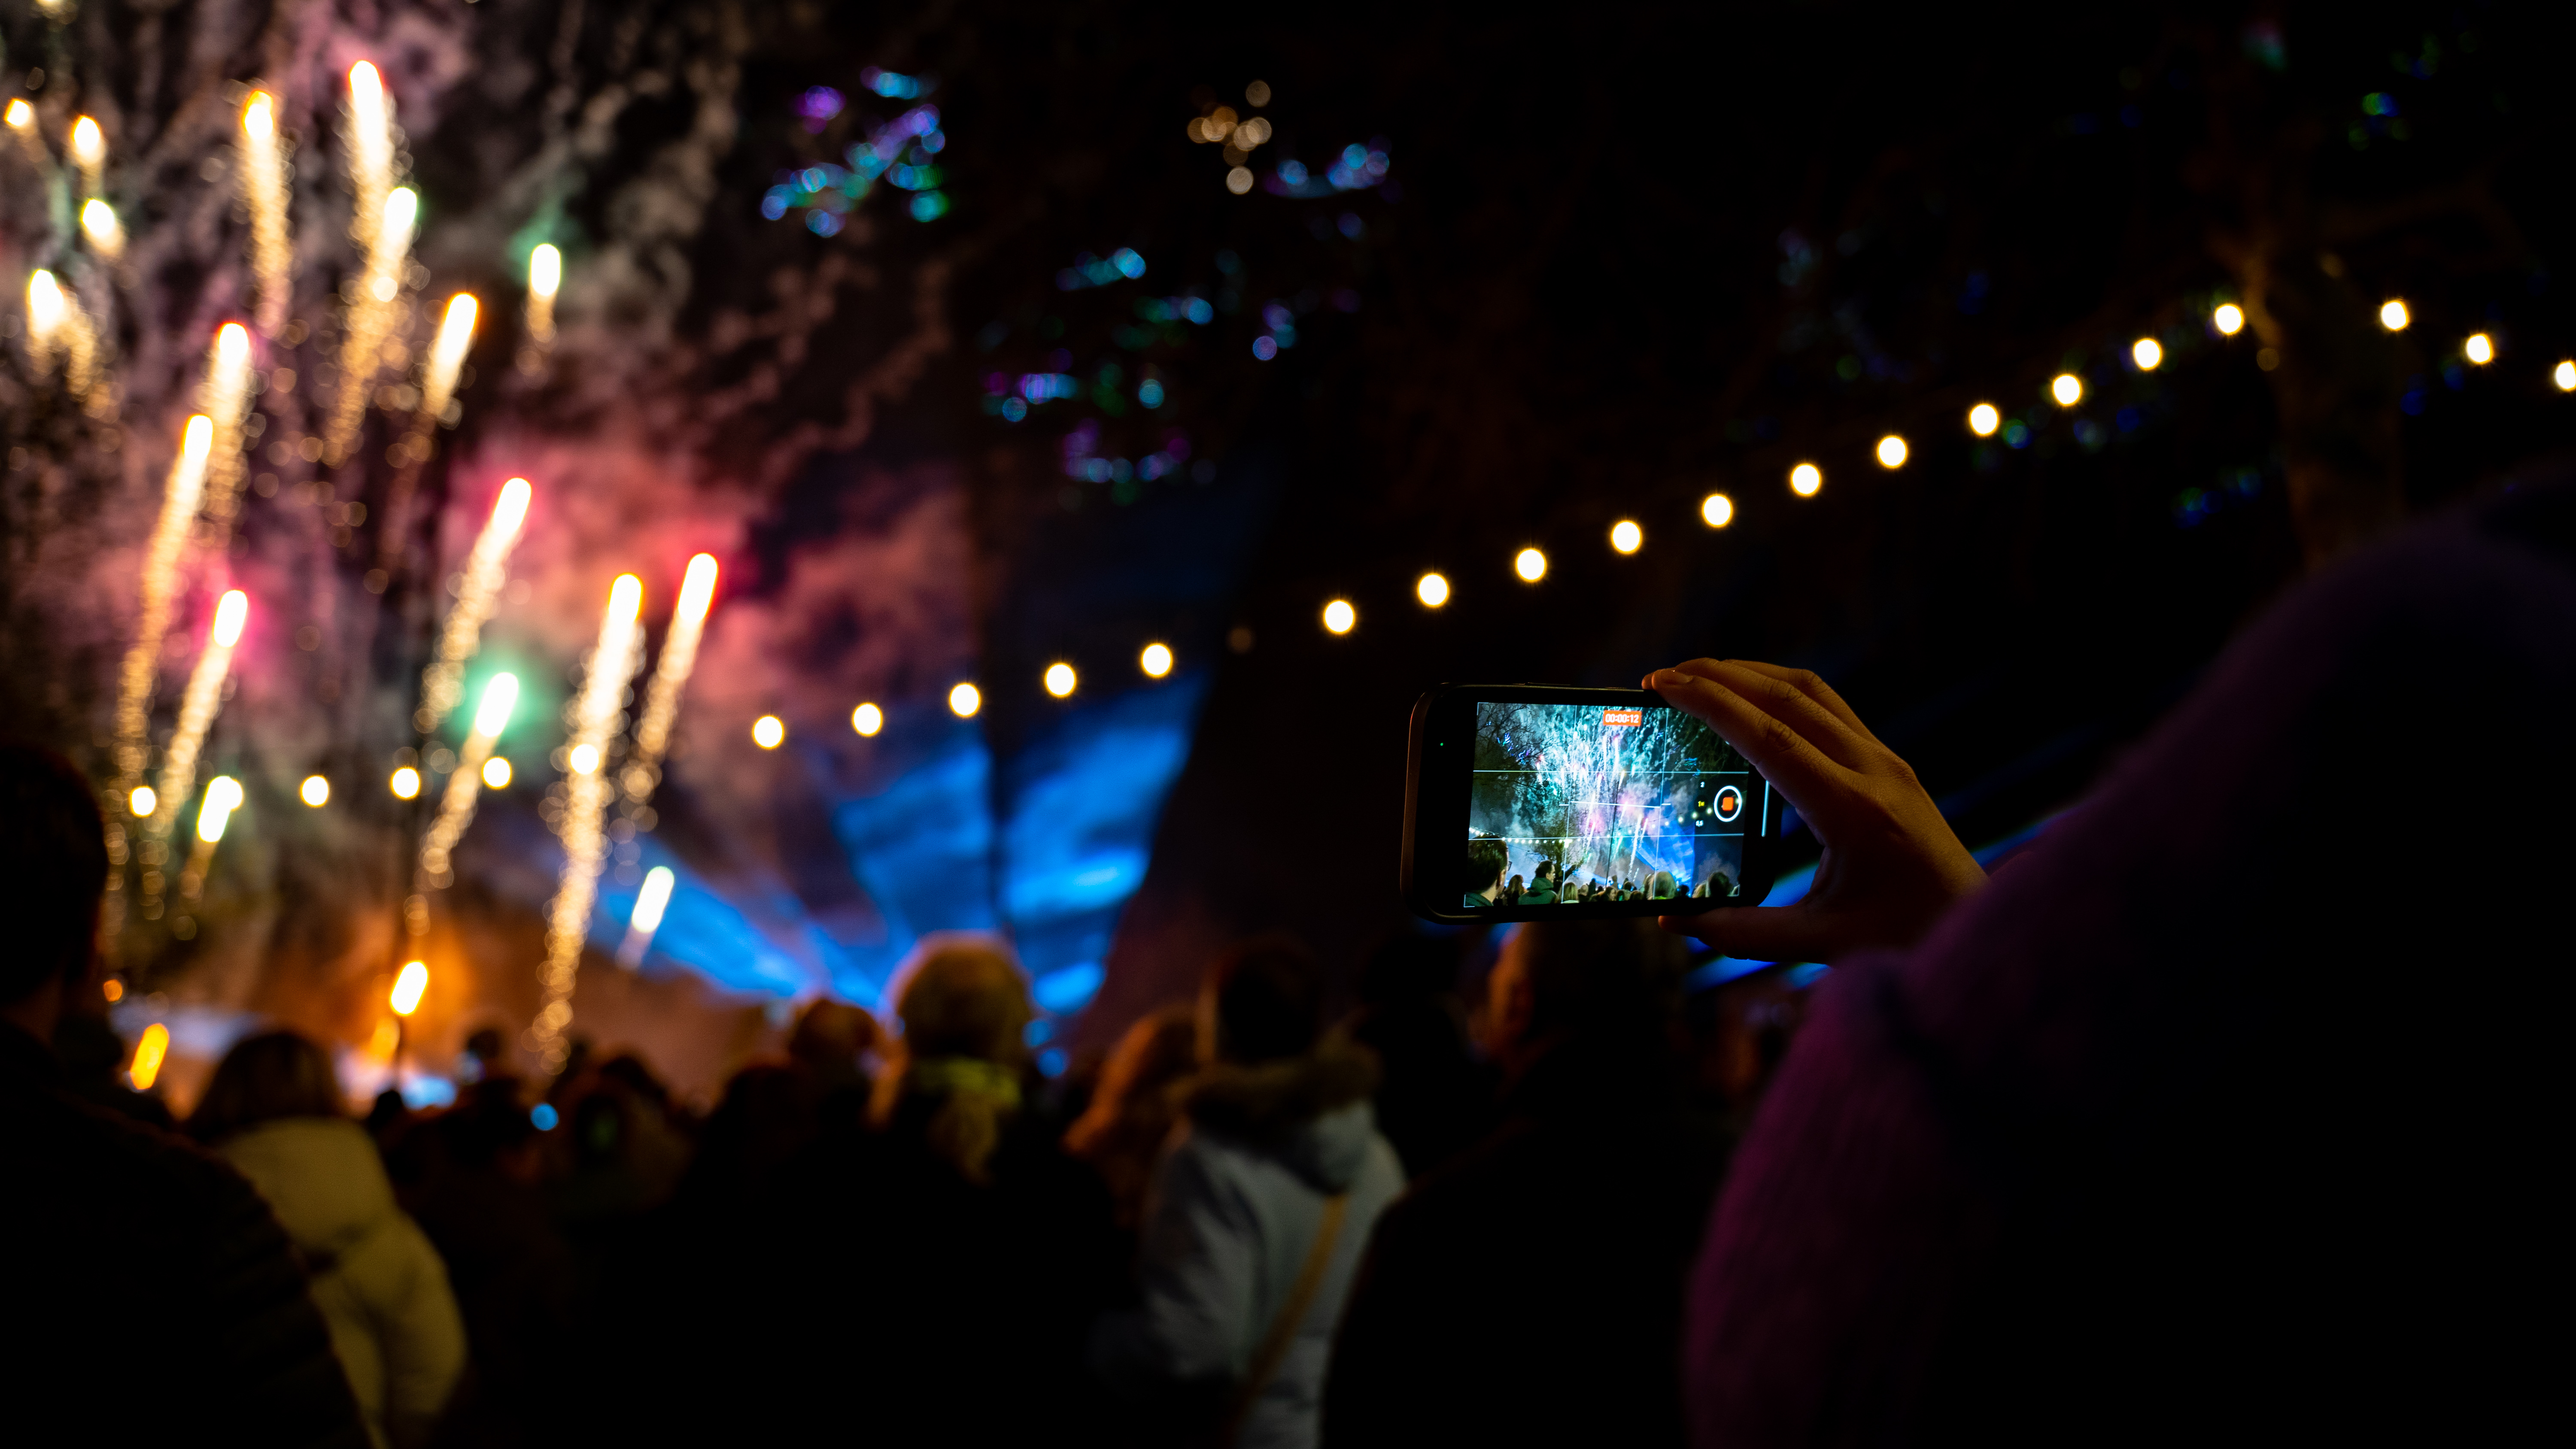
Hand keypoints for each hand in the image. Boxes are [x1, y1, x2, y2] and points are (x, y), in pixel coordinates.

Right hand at [1642, 659, 1984, 961]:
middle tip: (1663, 676)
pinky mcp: (1891, 764)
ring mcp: (1886, 761)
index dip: (1710, 704)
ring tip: (1699, 677)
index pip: (1768, 736)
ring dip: (1752, 674)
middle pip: (1788, 696)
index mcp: (1852, 809)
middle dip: (1719, 675)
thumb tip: (1672, 921)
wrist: (1976, 927)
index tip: (1663, 685)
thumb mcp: (1819, 942)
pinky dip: (1781, 693)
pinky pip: (1831, 708)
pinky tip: (1751, 704)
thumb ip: (1741, 932)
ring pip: (1812, 691)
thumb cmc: (1904, 938)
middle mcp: (1873, 770)